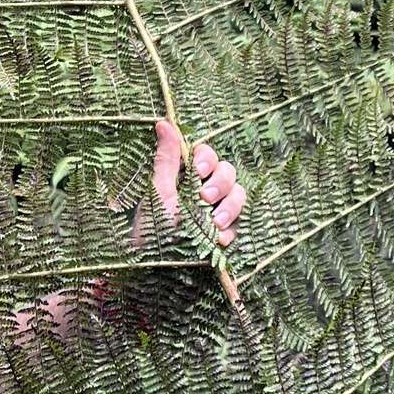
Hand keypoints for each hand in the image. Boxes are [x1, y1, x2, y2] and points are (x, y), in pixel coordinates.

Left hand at [152, 118, 246, 247]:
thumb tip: (163, 121)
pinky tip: (218, 240)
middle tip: (204, 199)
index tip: (198, 171)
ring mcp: (216, 211)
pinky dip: (231, 230)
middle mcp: (203, 191)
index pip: (207, 155)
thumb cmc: (153, 230)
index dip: (207, 159)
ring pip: (239, 195)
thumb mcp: (158, 192)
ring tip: (214, 224)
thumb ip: (166, 159)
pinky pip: (241, 222)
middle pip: (228, 171)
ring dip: (229, 207)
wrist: (158, 271)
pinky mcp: (226, 233)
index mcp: (185, 177)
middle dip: (220, 184)